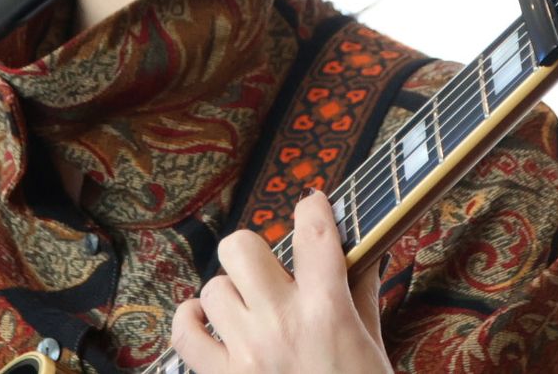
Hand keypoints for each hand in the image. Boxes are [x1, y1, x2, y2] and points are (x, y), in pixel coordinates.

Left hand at [170, 190, 391, 373]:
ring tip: (248, 310)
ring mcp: (245, 353)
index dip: (314, 206)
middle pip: (242, 247)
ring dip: (231, 294)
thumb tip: (365, 252)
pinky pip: (185, 334)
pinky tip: (206, 321)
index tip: (313, 204)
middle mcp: (281, 323)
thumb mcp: (372, 344)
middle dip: (257, 253)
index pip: (315, 231)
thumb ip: (363, 294)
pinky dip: (191, 322)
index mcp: (328, 310)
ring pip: (213, 288)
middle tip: (272, 272)